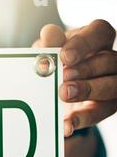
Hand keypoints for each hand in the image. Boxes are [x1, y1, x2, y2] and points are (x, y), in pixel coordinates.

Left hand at [33, 20, 116, 136]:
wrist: (51, 88)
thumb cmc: (53, 61)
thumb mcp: (47, 51)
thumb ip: (49, 44)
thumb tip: (49, 32)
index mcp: (96, 38)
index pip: (100, 32)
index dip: (84, 44)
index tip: (65, 56)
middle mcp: (110, 59)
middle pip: (109, 61)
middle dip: (86, 69)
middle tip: (64, 77)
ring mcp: (113, 82)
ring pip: (113, 86)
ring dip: (89, 90)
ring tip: (64, 94)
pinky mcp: (107, 106)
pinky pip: (100, 113)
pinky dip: (82, 119)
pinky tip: (66, 124)